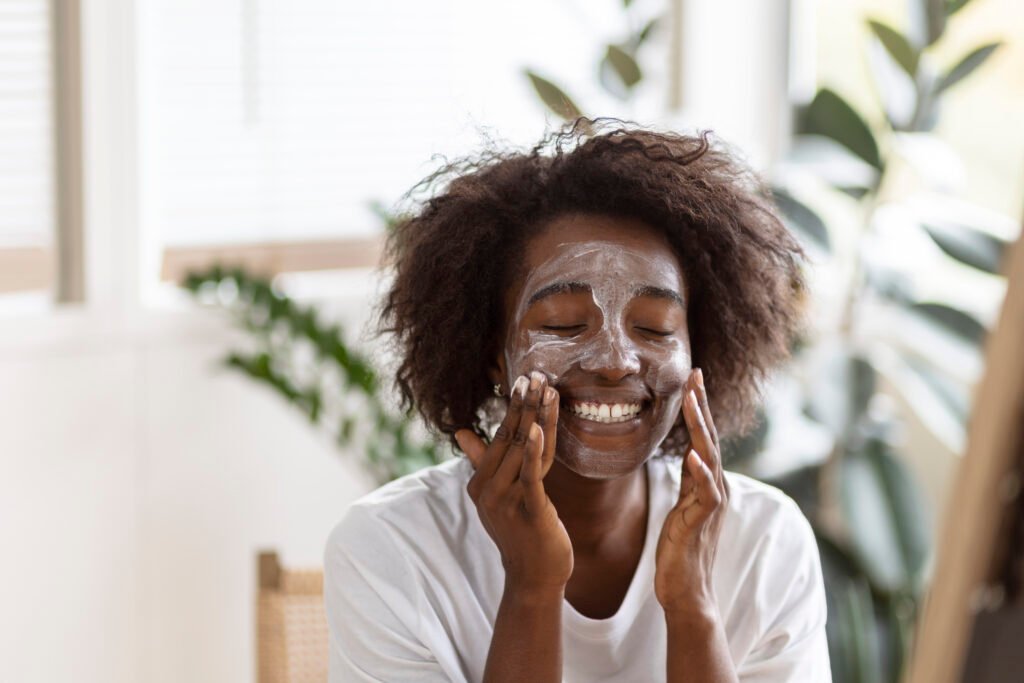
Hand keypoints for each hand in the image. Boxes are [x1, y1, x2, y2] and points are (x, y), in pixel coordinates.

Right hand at [455, 371, 572, 593]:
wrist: (535, 577)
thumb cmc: (521, 533)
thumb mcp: (499, 495)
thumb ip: (482, 461)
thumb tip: (461, 432)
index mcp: (480, 483)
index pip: (499, 437)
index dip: (513, 407)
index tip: (524, 379)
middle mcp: (488, 490)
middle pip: (509, 438)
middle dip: (523, 404)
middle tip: (534, 373)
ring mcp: (506, 501)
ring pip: (522, 450)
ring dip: (534, 417)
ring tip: (544, 388)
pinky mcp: (528, 511)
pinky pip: (531, 475)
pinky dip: (533, 450)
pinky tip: (537, 428)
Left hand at [654, 367, 730, 615]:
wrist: (686, 590)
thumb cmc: (680, 549)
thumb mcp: (681, 506)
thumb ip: (687, 481)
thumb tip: (688, 457)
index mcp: (706, 482)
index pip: (702, 437)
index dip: (697, 407)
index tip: (691, 378)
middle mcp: (714, 488)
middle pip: (709, 438)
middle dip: (701, 405)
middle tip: (694, 374)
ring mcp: (711, 504)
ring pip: (708, 458)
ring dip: (700, 428)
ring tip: (691, 401)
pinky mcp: (703, 521)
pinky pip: (705, 493)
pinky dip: (699, 473)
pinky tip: (693, 456)